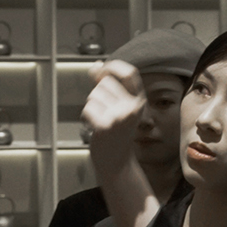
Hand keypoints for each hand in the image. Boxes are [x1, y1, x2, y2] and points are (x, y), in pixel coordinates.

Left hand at [83, 60, 146, 177]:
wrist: (116, 160)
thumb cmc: (115, 131)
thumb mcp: (117, 105)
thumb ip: (106, 84)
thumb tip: (96, 65)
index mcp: (138, 100)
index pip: (129, 73)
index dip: (114, 66)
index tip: (103, 69)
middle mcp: (133, 107)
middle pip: (105, 83)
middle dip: (98, 94)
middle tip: (105, 112)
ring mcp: (120, 116)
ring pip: (94, 95)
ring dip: (92, 106)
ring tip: (101, 119)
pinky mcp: (106, 125)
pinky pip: (88, 108)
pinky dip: (87, 117)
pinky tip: (96, 127)